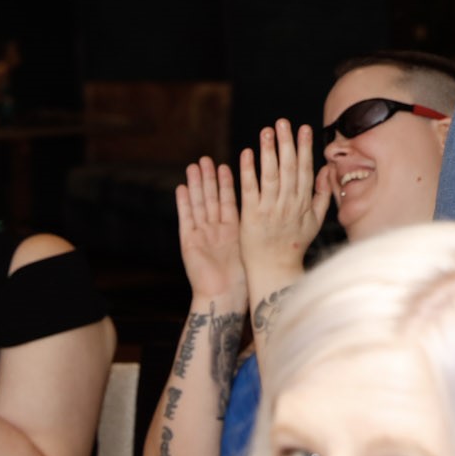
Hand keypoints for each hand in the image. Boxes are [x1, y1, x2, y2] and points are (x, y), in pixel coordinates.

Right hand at [176, 156, 245, 301]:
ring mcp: (201, 235)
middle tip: (205, 159)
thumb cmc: (242, 279)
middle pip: (210, 199)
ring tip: (193, 166)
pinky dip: (183, 204)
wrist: (225, 296)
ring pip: (198, 205)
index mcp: (231, 231)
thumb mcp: (250, 249)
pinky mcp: (189, 242)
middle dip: (208, 179)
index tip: (225, 165)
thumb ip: (254, 232)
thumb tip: (273, 219)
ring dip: (195, 185)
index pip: (228, 201)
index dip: (226, 184)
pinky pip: (186, 219)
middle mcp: (215, 230)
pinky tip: (181, 188)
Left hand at [237, 123, 331, 292]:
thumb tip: (327, 170)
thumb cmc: (295, 246)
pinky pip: (250, 189)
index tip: (303, 128)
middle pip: (289, 168)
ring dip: (269, 151)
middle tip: (283, 122)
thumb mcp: (315, 221)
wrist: (275, 270)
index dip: (304, 148)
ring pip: (271, 175)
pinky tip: (248, 154)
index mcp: (304, 203)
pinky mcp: (251, 216)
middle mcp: (288, 203)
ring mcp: (270, 209)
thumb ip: (322, 195)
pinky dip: (249, 171)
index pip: (305, 169)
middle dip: (286, 143)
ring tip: (267, 130)